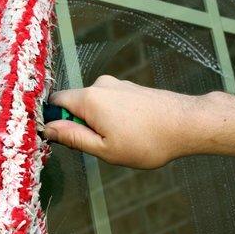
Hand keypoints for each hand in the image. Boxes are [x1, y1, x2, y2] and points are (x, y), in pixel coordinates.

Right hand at [43, 75, 200, 168]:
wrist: (186, 123)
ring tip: (121, 140)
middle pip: (74, 104)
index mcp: (89, 98)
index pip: (55, 101)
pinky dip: (113, 118)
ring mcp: (118, 85)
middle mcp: (101, 85)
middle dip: (79, 125)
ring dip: (98, 123)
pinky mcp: (130, 89)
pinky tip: (132, 132)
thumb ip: (72, 137)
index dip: (53, 120)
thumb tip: (48, 128)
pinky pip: (109, 103)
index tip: (66, 140)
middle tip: (99, 146)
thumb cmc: (148, 140)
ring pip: (93, 105)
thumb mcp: (104, 149)